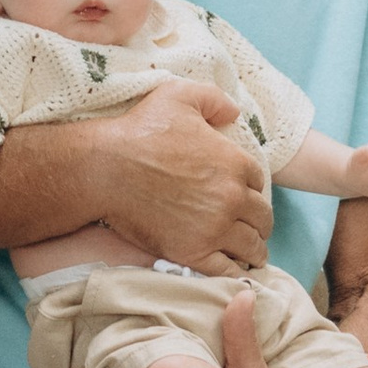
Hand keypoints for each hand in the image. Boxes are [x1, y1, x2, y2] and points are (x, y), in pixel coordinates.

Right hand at [92, 80, 272, 270]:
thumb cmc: (139, 130)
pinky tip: (234, 271)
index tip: (244, 196)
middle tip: (253, 229)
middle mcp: (232, 197)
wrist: (105, 169)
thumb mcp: (179, 96)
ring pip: (251, 246)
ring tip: (250, 254)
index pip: (260, 183)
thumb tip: (234, 112)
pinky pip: (227, 270)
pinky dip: (234, 272)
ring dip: (253, 250)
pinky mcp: (193, 252)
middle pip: (262, 217)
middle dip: (259, 222)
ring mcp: (214, 228)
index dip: (252, 189)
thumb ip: (213, 99)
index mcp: (235, 163)